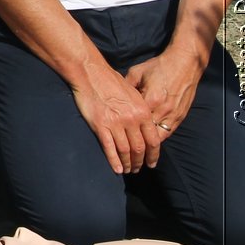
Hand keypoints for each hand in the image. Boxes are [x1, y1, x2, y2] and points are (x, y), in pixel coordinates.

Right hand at [72, 58, 161, 173]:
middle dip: (140, 161)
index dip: (153, 155)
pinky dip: (114, 160)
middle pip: (139, 148)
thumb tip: (143, 124)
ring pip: (125, 150)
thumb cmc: (111, 80)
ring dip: (127, 163)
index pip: (153, 140)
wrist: (91, 74)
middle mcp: (132, 119)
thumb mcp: (134, 92)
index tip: (151, 163)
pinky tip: (116, 169)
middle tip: (138, 169)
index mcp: (143, 111)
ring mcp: (116, 123)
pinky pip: (109, 147)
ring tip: (127, 170)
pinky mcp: (100, 125)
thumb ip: (141, 109)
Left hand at [124, 46, 205, 164]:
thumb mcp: (137, 73)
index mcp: (148, 100)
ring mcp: (172, 113)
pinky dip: (160, 141)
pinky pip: (168, 132)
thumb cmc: (158, 66)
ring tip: (142, 162)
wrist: (185, 62)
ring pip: (158, 138)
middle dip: (137, 152)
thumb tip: (114, 96)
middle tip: (129, 164)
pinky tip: (154, 148)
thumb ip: (126, 87)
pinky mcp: (181, 114)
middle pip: (146, 137)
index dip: (125, 137)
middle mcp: (161, 110)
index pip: (133, 124)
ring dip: (150, 151)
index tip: (116, 147)